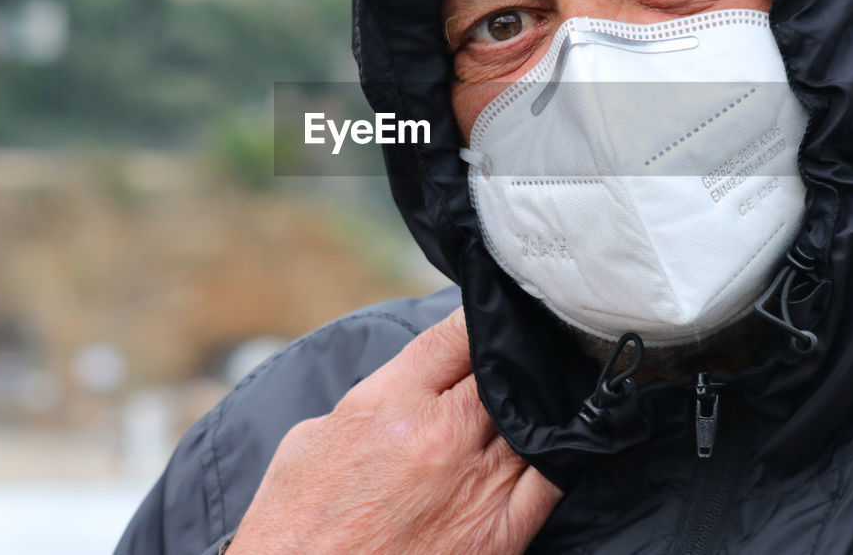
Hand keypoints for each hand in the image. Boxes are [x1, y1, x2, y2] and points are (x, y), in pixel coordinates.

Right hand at [227, 307, 562, 553]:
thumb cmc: (296, 525)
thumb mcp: (313, 437)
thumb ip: (371, 400)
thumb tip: (404, 385)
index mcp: (391, 402)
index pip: (456, 336)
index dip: (478, 320)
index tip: (488, 319)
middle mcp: (441, 436)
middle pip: (501, 373)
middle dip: (506, 363)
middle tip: (515, 357)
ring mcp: (475, 485)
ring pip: (532, 420)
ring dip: (531, 407)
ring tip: (539, 396)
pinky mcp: (499, 535)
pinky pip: (551, 480)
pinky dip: (556, 455)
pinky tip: (555, 443)